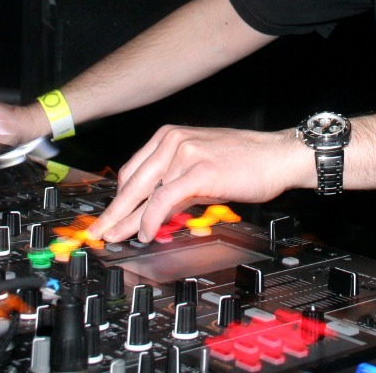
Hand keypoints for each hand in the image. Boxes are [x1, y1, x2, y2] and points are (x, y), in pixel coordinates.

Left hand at [86, 125, 306, 242]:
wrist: (277, 156)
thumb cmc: (246, 162)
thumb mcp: (201, 169)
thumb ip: (175, 186)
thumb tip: (154, 213)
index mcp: (170, 136)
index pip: (132, 170)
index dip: (118, 198)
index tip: (108, 216)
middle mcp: (173, 141)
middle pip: (131, 181)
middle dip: (112, 211)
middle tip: (98, 232)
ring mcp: (184, 154)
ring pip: (145, 192)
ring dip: (128, 220)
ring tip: (116, 238)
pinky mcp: (198, 170)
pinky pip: (164, 198)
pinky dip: (150, 219)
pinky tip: (146, 233)